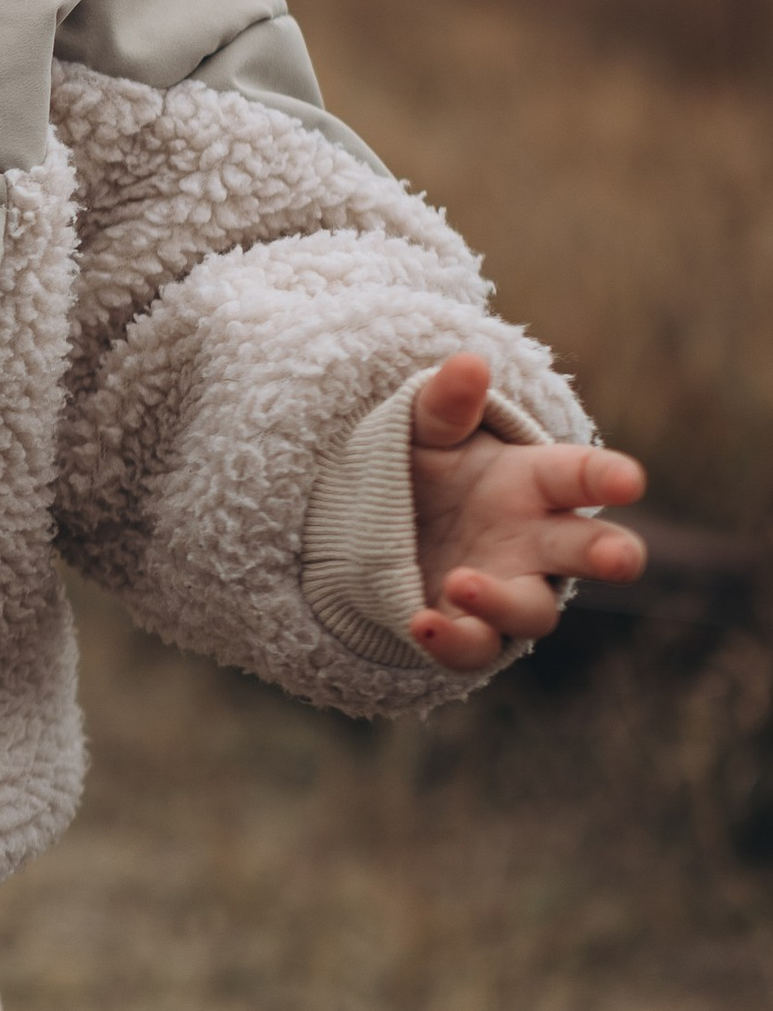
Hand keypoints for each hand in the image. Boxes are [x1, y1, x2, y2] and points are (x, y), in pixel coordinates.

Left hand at [406, 352, 644, 673]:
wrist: (381, 523)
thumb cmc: (427, 466)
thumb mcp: (427, 429)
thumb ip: (445, 404)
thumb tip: (466, 362)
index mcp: (536, 482)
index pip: (584, 476)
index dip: (610, 477)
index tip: (630, 479)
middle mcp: (535, 541)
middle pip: (588, 552)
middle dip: (611, 555)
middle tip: (622, 559)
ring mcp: (507, 587)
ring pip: (533, 611)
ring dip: (504, 602)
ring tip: (461, 582)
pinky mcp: (469, 629)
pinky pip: (474, 648)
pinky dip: (453, 641)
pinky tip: (420, 623)